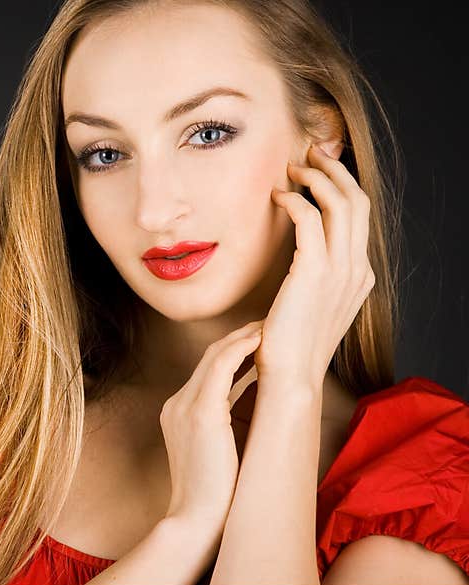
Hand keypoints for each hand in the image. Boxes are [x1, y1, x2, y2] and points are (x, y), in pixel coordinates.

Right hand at [160, 320, 262, 535]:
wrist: (197, 520)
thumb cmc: (215, 494)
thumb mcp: (218, 450)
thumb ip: (227, 424)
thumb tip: (255, 405)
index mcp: (177, 413)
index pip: (204, 371)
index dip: (230, 351)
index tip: (254, 341)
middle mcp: (175, 404)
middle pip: (207, 357)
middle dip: (237, 337)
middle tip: (264, 325)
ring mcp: (184, 407)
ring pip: (214, 356)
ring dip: (241, 337)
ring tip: (266, 327)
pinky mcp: (201, 413)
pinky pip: (221, 367)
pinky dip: (241, 349)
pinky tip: (259, 340)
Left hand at [260, 143, 374, 384]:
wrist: (291, 376)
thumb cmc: (290, 345)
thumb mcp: (310, 307)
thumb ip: (313, 280)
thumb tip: (297, 259)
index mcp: (359, 276)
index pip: (360, 217)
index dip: (342, 186)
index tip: (319, 170)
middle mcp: (357, 269)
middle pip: (357, 201)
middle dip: (334, 170)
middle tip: (309, 154)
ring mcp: (341, 270)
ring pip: (340, 202)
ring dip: (316, 177)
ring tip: (292, 168)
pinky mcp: (315, 271)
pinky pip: (310, 218)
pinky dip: (295, 200)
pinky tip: (277, 198)